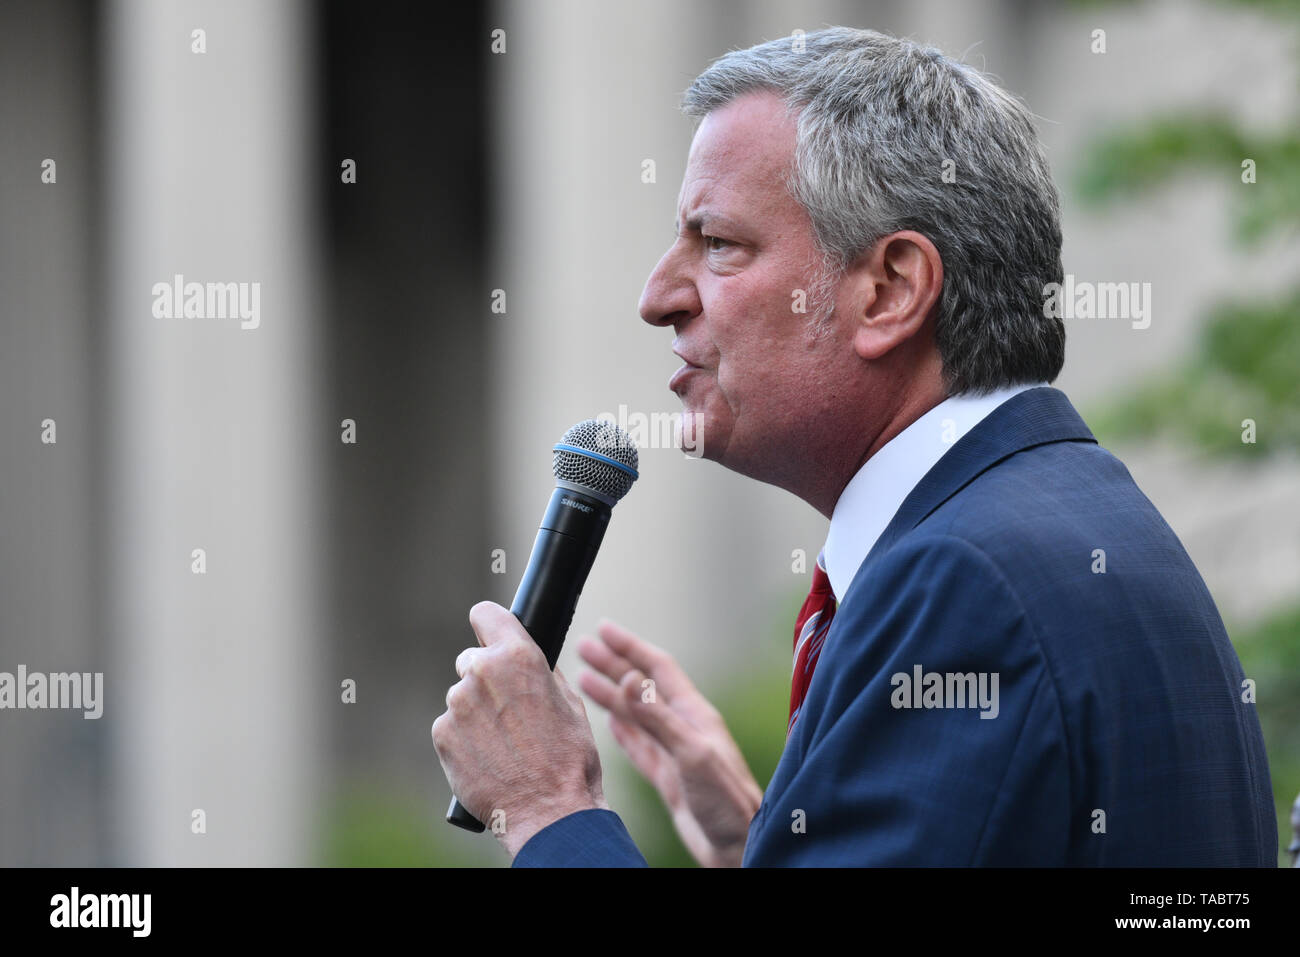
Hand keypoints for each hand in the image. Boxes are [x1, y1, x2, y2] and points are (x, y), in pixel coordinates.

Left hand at [431, 601, 608, 858]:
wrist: (549, 811)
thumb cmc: (569, 759)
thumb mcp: (570, 704)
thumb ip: (543, 674)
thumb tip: (531, 660)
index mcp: (518, 656)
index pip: (486, 614)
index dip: (489, 625)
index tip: (489, 634)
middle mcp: (482, 672)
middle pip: (472, 660)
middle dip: (486, 679)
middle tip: (508, 712)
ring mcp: (458, 704)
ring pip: (462, 697)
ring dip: (476, 713)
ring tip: (503, 745)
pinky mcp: (442, 734)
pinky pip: (451, 727)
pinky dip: (464, 740)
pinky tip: (488, 759)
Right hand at [577, 620, 762, 866]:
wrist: (739, 846)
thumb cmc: (727, 800)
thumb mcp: (691, 752)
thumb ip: (659, 717)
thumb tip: (628, 679)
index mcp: (694, 713)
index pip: (657, 668)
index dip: (630, 646)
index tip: (604, 630)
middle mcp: (683, 726)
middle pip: (642, 686)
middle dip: (613, 664)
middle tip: (584, 647)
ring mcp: (674, 751)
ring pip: (636, 714)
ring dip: (610, 695)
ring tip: (583, 677)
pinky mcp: (667, 777)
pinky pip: (639, 746)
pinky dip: (622, 730)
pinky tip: (610, 720)